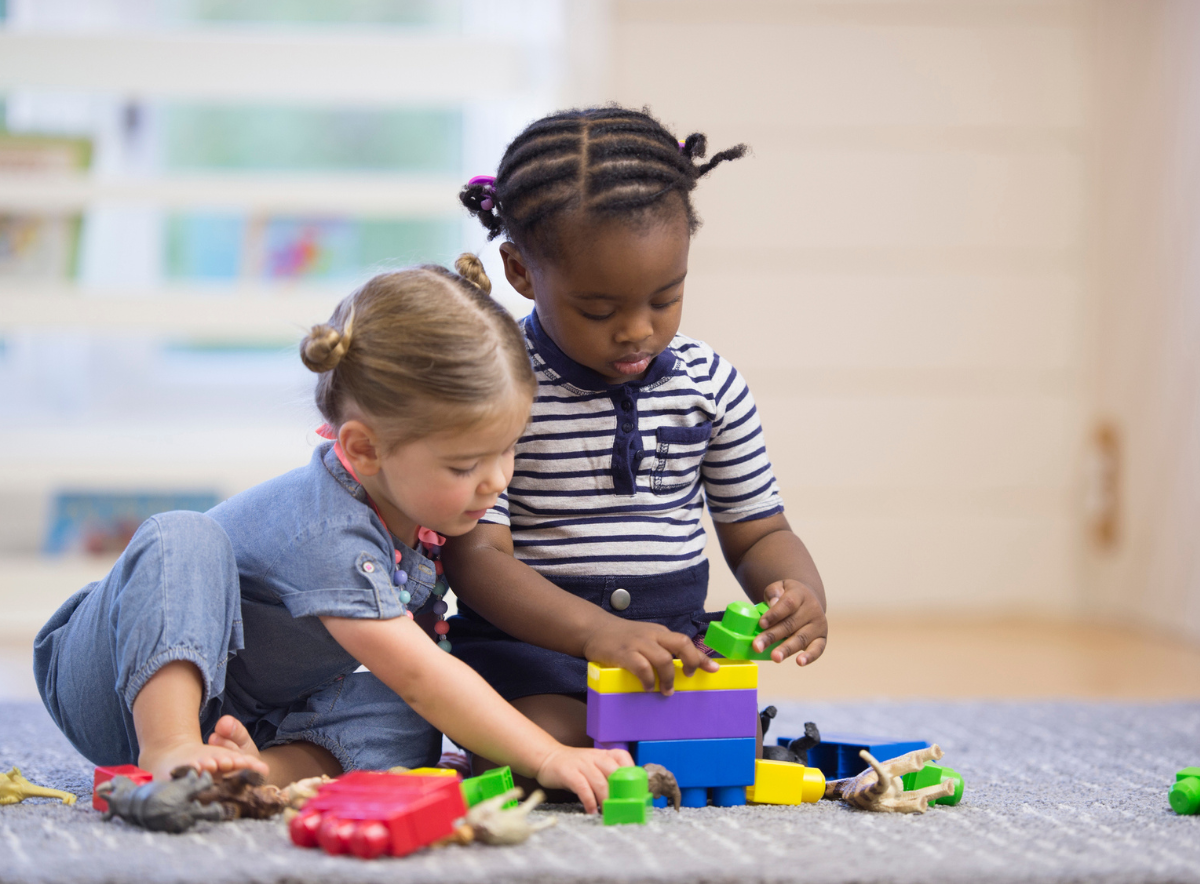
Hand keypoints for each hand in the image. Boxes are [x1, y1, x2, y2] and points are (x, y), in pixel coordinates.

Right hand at [534, 746, 632, 813]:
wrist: (547, 757)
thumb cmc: (574, 767)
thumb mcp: (592, 765)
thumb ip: (606, 776)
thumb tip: (624, 795)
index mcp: (602, 754)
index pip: (623, 757)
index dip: (632, 771)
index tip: (635, 789)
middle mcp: (594, 757)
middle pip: (614, 772)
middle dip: (620, 792)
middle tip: (623, 807)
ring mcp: (581, 764)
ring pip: (600, 782)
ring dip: (606, 800)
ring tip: (608, 813)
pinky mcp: (569, 773)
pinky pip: (583, 788)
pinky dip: (589, 801)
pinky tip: (591, 810)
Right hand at [583, 618, 718, 693]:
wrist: (594, 629)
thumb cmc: (623, 638)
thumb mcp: (646, 638)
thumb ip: (662, 649)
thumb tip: (683, 667)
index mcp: (660, 633)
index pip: (685, 642)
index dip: (701, 657)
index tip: (713, 670)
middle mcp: (652, 635)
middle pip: (681, 644)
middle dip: (691, 662)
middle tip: (688, 678)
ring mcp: (638, 643)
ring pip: (663, 658)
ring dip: (668, 678)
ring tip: (666, 690)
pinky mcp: (623, 653)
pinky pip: (641, 667)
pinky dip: (648, 679)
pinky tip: (647, 687)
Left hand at [754, 579, 827, 664]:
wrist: (808, 600)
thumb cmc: (787, 596)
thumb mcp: (779, 587)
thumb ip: (773, 593)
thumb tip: (772, 605)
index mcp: (800, 594)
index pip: (787, 604)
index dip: (774, 614)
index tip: (761, 624)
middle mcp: (812, 609)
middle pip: (791, 624)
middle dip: (772, 636)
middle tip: (757, 646)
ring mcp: (818, 624)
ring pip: (801, 638)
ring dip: (786, 649)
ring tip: (775, 657)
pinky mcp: (821, 638)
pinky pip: (817, 649)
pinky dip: (809, 657)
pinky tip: (800, 662)